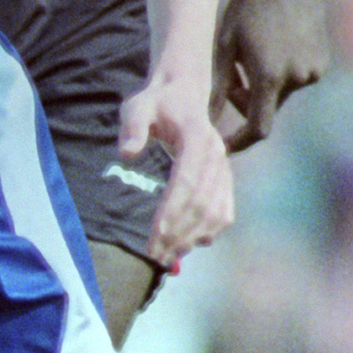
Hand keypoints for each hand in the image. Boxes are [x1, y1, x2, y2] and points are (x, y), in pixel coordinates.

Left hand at [123, 67, 234, 268]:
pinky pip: (225, 210)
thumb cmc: (155, 103)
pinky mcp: (225, 179)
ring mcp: (224, 168)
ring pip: (215, 211)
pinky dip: (210, 231)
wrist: (183, 95)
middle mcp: (216, 155)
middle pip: (201, 202)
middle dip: (179, 232)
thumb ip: (132, 125)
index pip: (187, 180)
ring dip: (193, 237)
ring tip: (168, 257)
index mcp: (197, 137)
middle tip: (154, 255)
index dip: (173, 209)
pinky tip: (190, 246)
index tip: (156, 234)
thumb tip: (127, 152)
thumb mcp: (137, 105)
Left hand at [213, 0, 336, 145]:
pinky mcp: (323, 62)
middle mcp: (297, 79)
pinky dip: (281, 73)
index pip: (257, 129)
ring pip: (281, 93)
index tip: (223, 145)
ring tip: (253, 51)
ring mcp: (314, 71)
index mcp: (270, 77)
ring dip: (263, 85)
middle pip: (267, 109)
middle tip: (232, 77)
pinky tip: (275, 43)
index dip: (239, 141)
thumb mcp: (225, 44)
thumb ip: (218, 87)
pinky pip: (296, 79)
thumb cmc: (249, 4)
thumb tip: (205, 121)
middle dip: (246, 102)